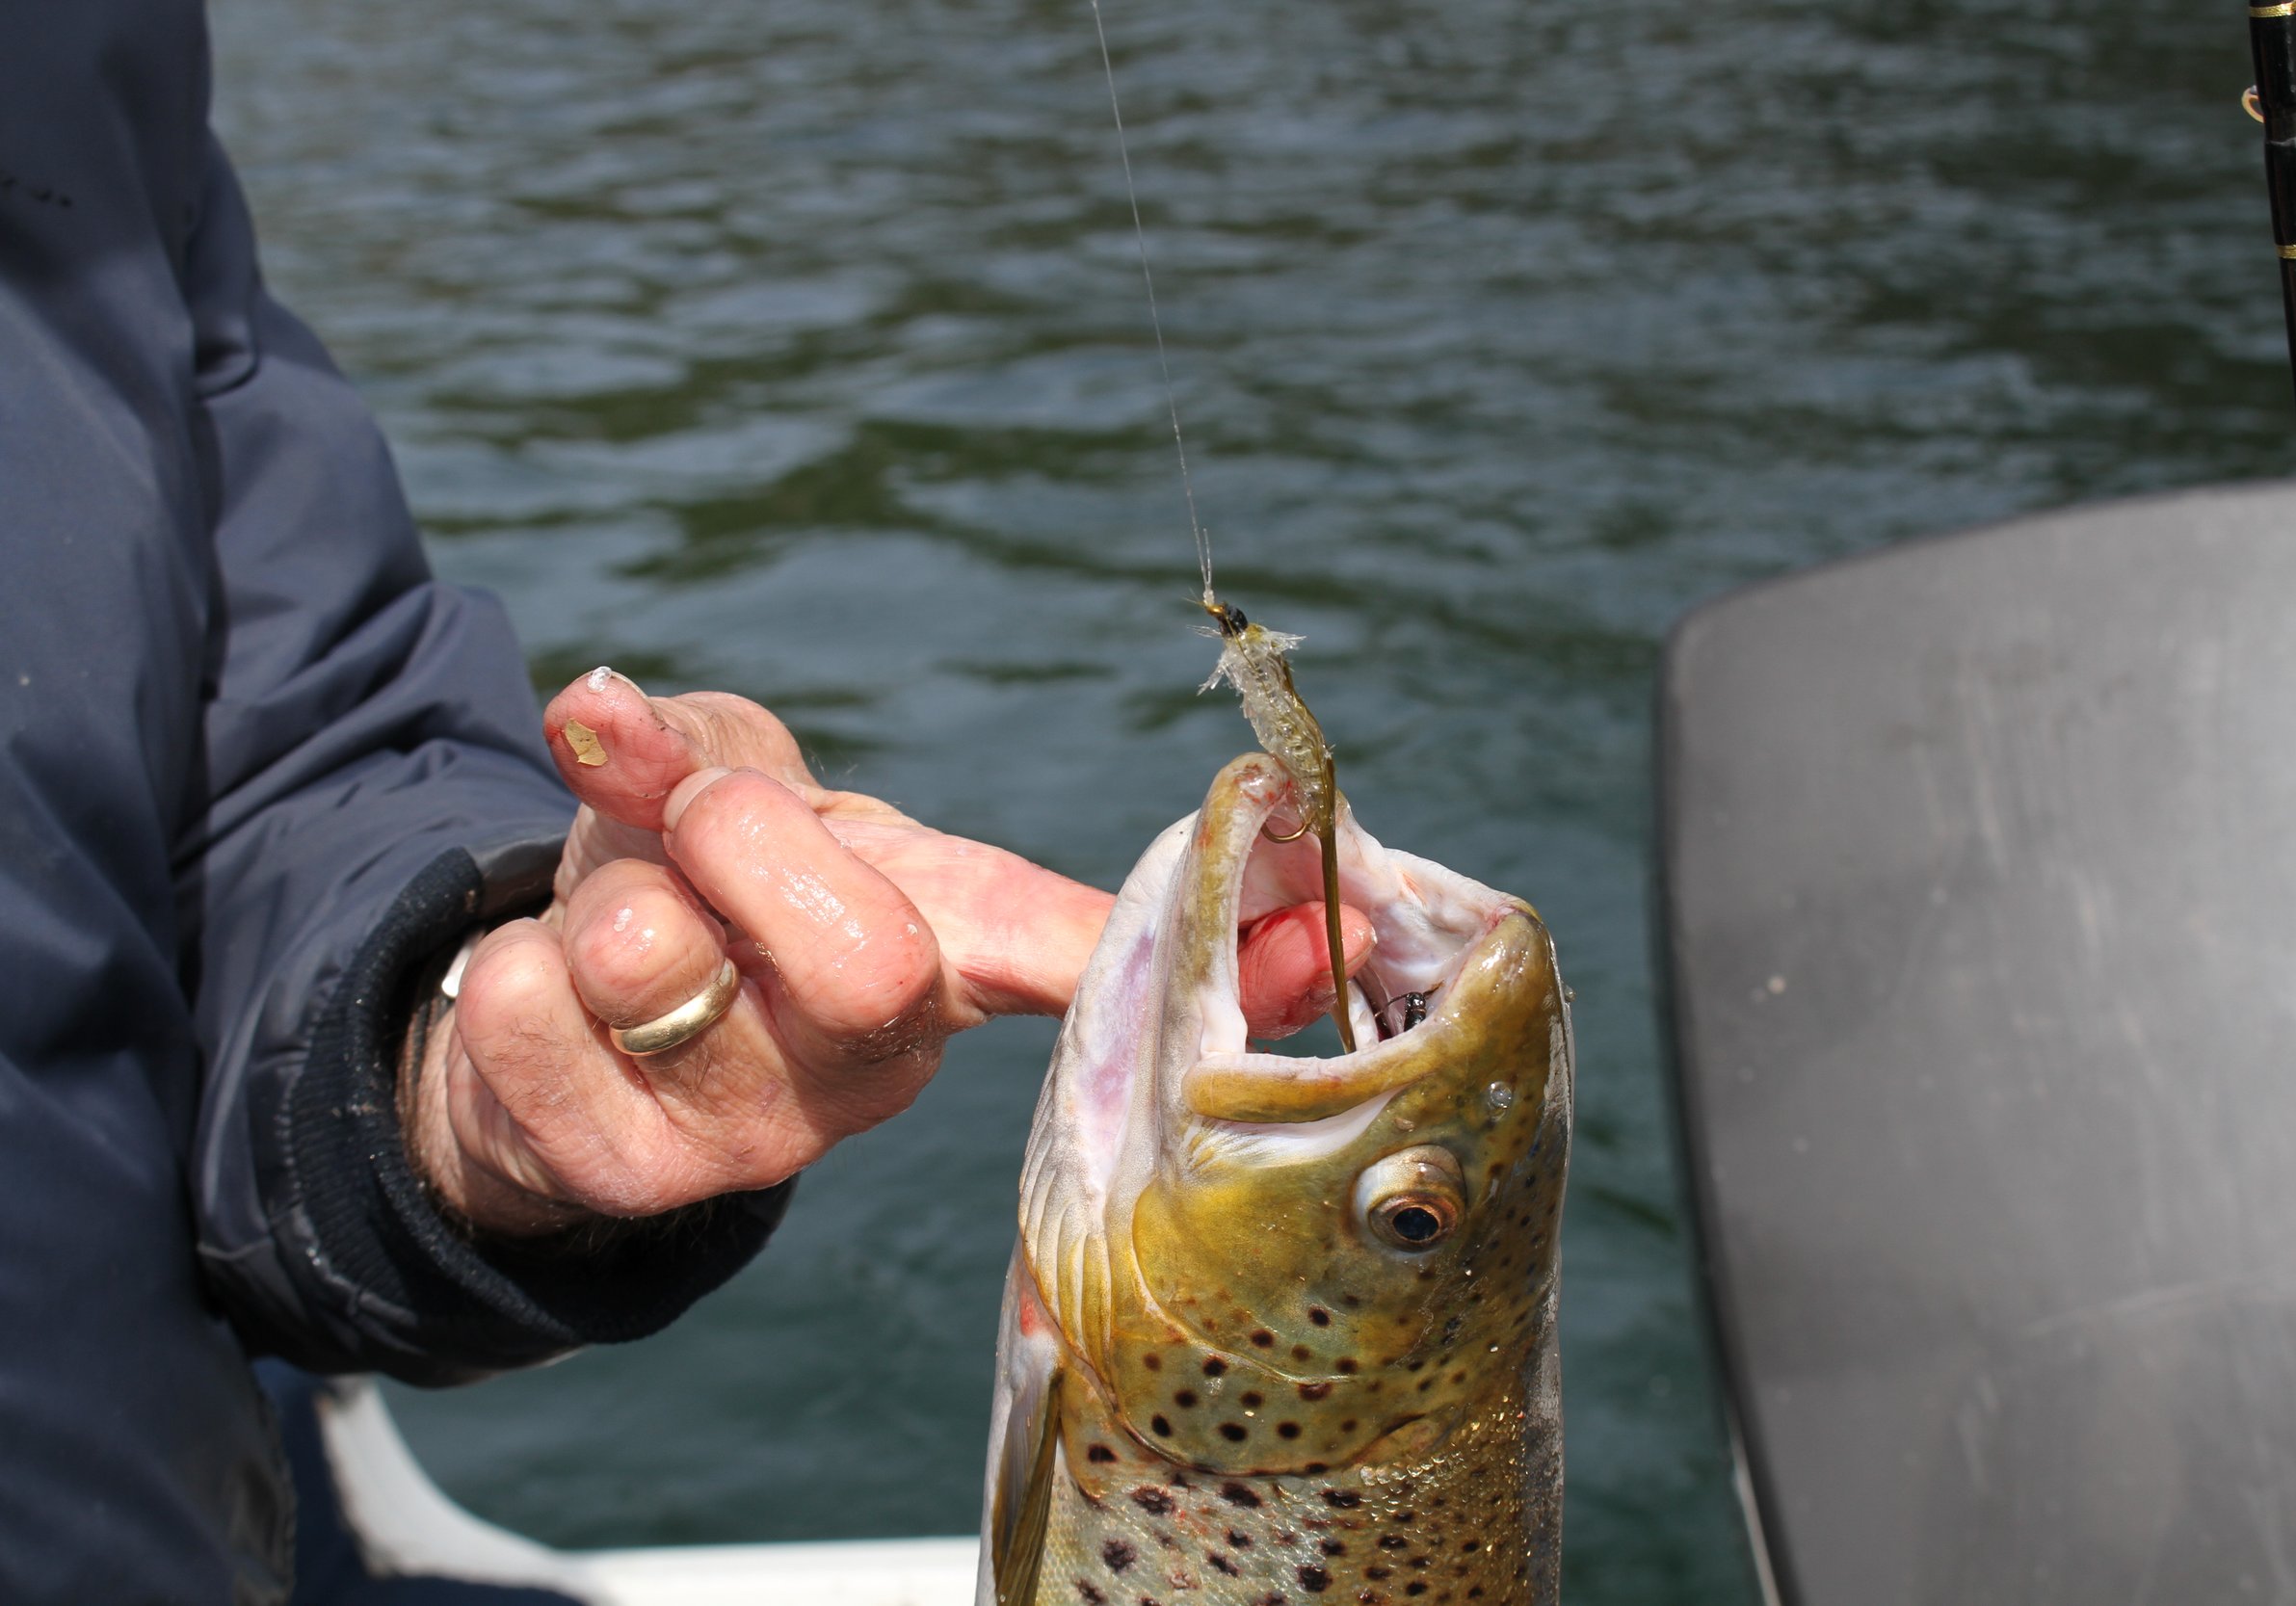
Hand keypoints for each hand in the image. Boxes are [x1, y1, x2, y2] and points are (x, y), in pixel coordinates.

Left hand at [408, 670, 1376, 1234]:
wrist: (559, 1033)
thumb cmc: (690, 892)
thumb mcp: (718, 785)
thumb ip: (694, 739)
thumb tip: (594, 705)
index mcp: (944, 958)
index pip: (1089, 949)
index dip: (1221, 946)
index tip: (1330, 929)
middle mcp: (882, 1066)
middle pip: (871, 962)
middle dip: (744, 840)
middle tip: (705, 819)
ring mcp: (764, 1139)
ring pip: (659, 968)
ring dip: (601, 897)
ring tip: (625, 927)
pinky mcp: (624, 1185)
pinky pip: (524, 1012)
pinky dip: (508, 967)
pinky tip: (551, 1000)